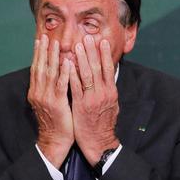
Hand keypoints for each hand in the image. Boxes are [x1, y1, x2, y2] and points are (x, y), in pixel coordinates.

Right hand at [28, 34, 73, 167]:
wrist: (54, 141)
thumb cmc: (55, 122)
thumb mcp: (48, 103)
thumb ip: (48, 88)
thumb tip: (52, 74)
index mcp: (35, 92)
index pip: (35, 69)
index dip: (38, 54)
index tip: (40, 40)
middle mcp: (38, 93)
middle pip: (39, 67)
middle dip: (43, 51)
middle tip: (45, 36)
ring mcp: (46, 98)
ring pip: (49, 73)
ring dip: (52, 57)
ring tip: (55, 44)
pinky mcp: (56, 104)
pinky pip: (60, 85)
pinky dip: (63, 72)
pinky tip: (67, 62)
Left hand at [69, 35, 119, 164]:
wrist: (99, 142)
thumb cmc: (102, 124)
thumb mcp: (111, 105)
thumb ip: (108, 90)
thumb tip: (107, 78)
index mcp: (111, 92)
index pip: (108, 68)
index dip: (105, 54)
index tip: (101, 41)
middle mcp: (103, 93)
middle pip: (97, 68)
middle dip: (92, 51)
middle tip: (87, 37)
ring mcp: (92, 99)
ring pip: (87, 74)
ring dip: (82, 58)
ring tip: (78, 45)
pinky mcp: (81, 106)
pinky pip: (76, 87)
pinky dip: (72, 74)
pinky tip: (68, 64)